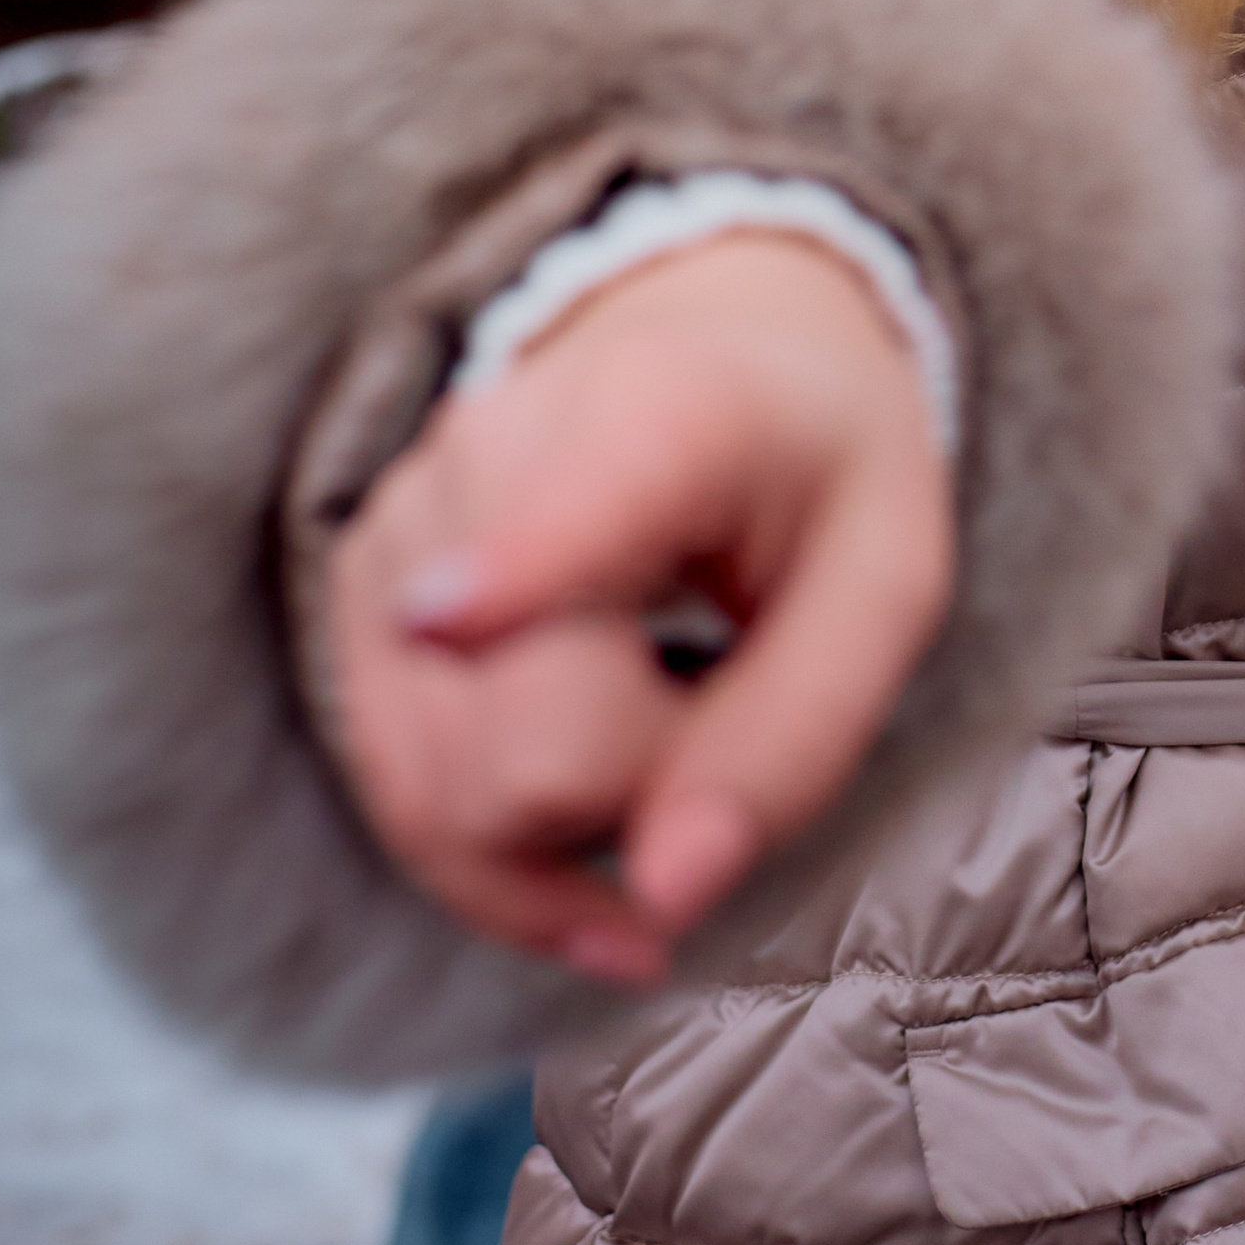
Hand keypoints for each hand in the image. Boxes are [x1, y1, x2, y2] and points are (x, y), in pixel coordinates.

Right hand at [323, 231, 954, 985]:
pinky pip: (398, 793)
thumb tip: (666, 898)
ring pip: (434, 791)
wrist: (716, 347)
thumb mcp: (884, 588)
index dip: (504, 571)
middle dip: (634, 799)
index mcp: (662, 413)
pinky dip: (497, 861)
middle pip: (517, 741)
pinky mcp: (361, 597)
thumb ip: (795, 740)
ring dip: (562, 840)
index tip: (448, 619)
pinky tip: (585, 854)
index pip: (566, 502)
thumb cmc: (816, 472)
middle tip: (719, 720)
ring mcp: (405, 525)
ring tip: (662, 756)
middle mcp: (490, 453)